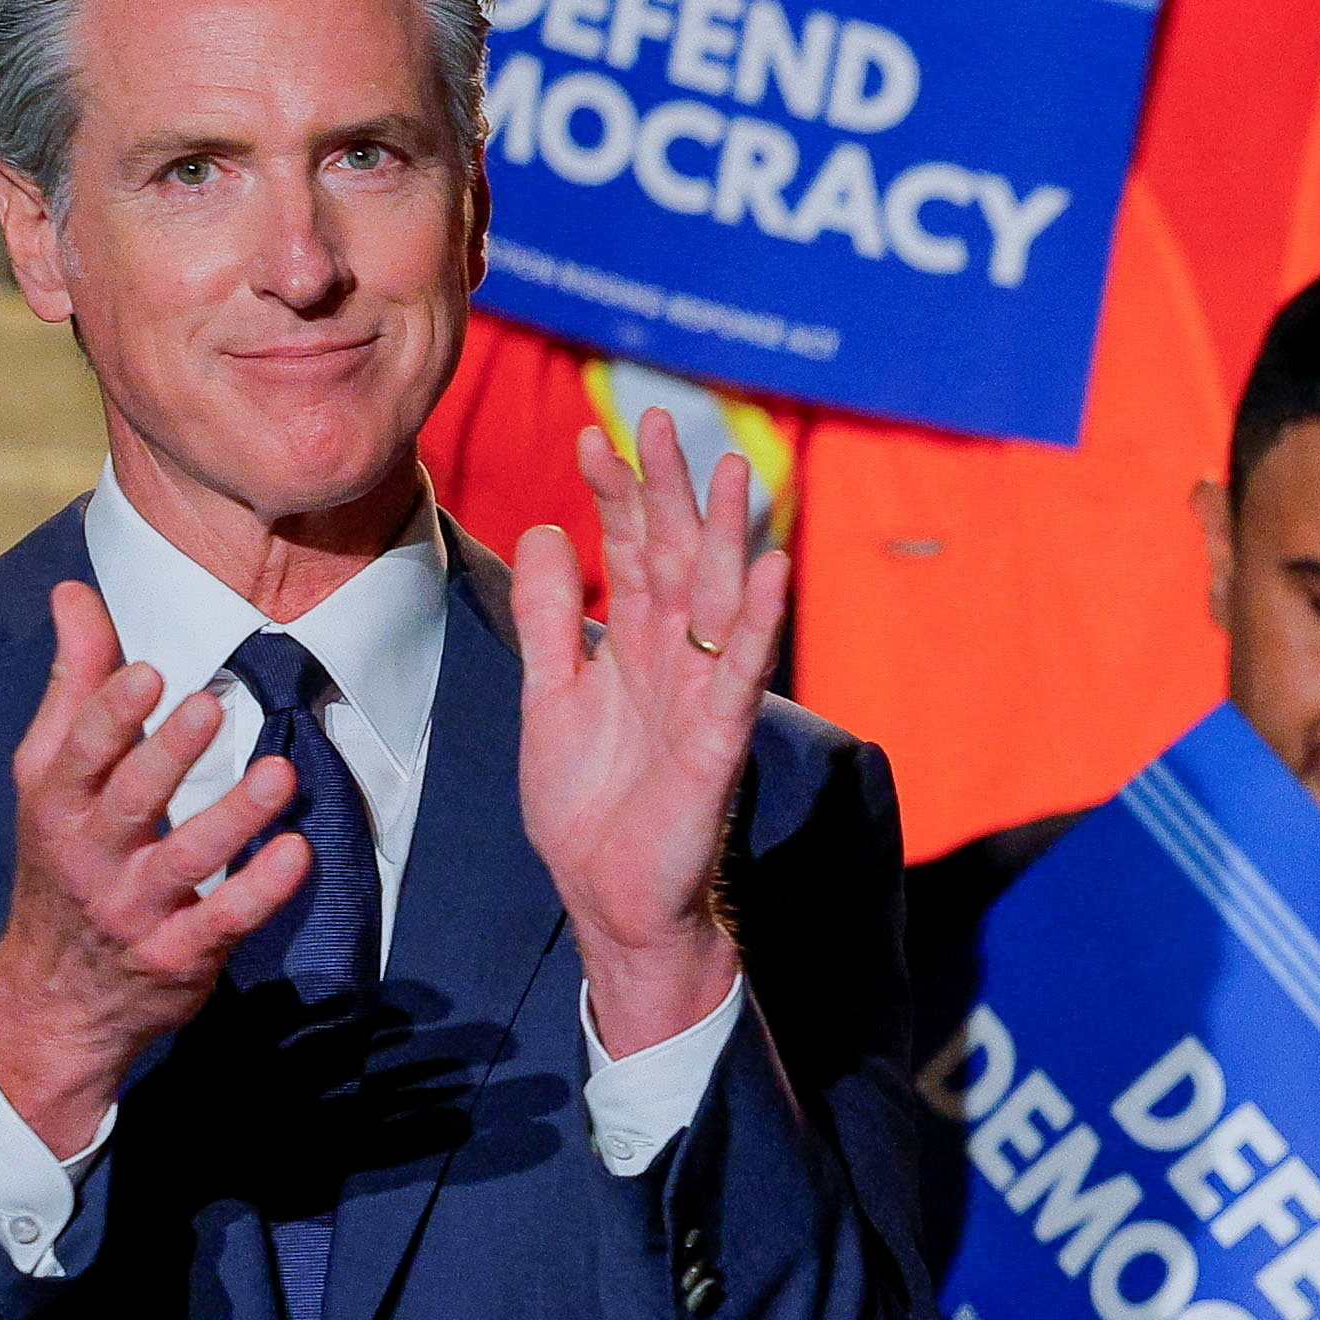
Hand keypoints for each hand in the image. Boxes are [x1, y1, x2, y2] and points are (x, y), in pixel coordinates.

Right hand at [0, 576, 314, 1149]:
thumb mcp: (49, 776)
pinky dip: (260, 890)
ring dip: (234, 816)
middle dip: (168, 753)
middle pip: (131, 798)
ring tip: (281, 773)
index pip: (81, 750)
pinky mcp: (178, 955)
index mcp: (57, 803)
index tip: (151, 671)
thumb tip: (75, 592)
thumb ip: (74, 685)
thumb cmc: (63, 859)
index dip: (112, 710)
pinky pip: (224, 920)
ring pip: (186, 859)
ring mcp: (134, 908)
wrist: (54, 996)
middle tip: (211, 704)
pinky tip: (299, 854)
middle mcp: (91, 854)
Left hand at [514, 409, 784, 1059]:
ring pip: (717, 602)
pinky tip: (771, 569)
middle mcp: (673, 661)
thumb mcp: (548, 698)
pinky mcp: (718, 743)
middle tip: (655, 418)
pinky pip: (741, 673)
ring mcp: (701, 698)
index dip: (613, 497)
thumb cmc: (589, 810)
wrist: (611, 901)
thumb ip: (549, 619)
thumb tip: (549, 528)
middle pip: (675, 559)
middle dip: (667, 491)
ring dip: (728, 535)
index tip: (592, 436)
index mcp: (632, 649)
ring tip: (733, 469)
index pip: (627, 554)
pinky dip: (756, 621)